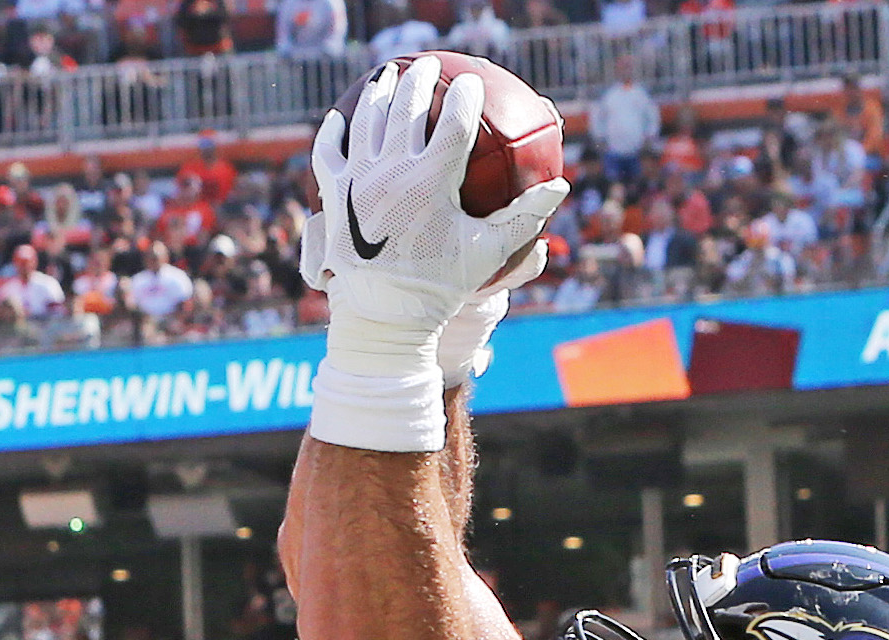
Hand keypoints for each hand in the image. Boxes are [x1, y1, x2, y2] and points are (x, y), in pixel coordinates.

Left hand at [300, 59, 568, 339]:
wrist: (384, 322)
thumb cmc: (439, 288)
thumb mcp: (486, 253)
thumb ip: (523, 217)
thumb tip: (560, 186)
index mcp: (432, 180)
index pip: (455, 119)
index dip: (464, 96)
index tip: (470, 84)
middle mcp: (393, 172)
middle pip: (408, 106)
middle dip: (420, 79)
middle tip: (429, 67)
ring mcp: (359, 182)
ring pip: (367, 118)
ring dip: (379, 91)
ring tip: (387, 77)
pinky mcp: (334, 197)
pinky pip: (328, 152)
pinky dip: (333, 131)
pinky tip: (340, 118)